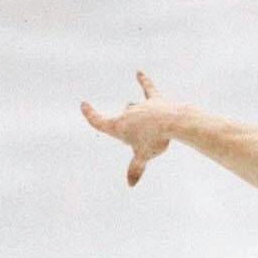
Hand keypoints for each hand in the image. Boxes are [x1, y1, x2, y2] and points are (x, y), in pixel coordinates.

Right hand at [81, 70, 178, 186]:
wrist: (173, 123)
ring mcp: (140, 106)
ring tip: (151, 128)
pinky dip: (143, 81)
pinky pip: (147, 88)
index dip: (90, 115)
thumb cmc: (155, 140)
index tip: (84, 105)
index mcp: (118, 127)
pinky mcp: (155, 100)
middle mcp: (126, 113)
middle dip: (129, 129)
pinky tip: (139, 72)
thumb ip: (135, 168)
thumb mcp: (143, 156)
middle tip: (143, 140)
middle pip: (123, 120)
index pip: (99, 121)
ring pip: (133, 107)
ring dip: (138, 115)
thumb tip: (130, 185)